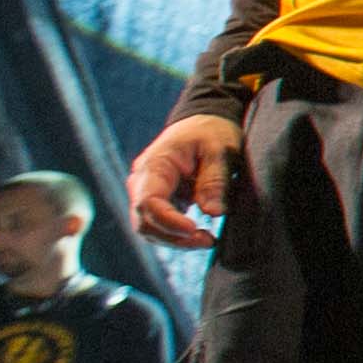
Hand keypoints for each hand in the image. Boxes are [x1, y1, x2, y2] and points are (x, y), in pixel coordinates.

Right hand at [127, 114, 241, 246]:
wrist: (204, 121)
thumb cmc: (211, 131)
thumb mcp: (220, 149)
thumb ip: (215, 179)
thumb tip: (213, 213)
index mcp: (154, 165)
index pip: (148, 202)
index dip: (169, 222)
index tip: (195, 230)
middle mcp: (142, 181)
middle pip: (144, 221)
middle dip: (173, 237)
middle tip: (208, 241)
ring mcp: (147, 192)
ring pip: (149, 228)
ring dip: (175, 241)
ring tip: (207, 240)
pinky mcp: (159, 201)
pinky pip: (159, 225)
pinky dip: (177, 236)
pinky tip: (201, 236)